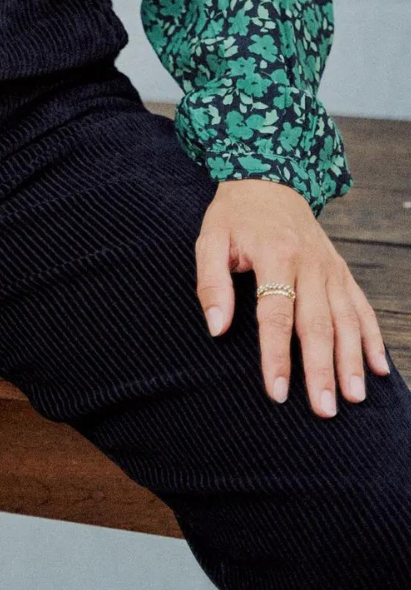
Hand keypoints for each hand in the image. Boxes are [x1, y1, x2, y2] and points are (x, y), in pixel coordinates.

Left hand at [195, 177, 391, 416]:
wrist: (268, 180)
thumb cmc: (235, 216)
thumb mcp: (210, 239)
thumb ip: (211, 283)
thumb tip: (216, 328)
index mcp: (275, 254)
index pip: (277, 314)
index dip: (277, 355)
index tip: (277, 392)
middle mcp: (309, 263)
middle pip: (318, 323)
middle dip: (321, 369)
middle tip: (324, 409)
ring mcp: (330, 268)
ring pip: (346, 320)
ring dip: (351, 361)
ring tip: (353, 397)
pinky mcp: (342, 271)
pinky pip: (361, 307)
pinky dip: (372, 338)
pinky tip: (378, 369)